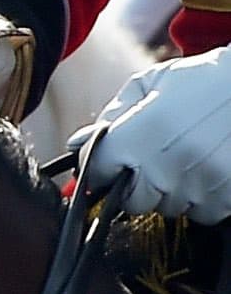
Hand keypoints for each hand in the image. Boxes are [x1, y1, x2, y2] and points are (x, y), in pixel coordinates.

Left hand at [78, 46, 230, 219]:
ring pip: (169, 208)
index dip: (99, 168)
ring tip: (188, 158)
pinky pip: (203, 212)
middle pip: (132, 202)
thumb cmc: (202, 81)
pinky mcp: (227, 197)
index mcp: (141, 134)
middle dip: (136, 185)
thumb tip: (77, 145)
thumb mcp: (149, 85)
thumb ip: (112, 116)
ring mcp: (200, 185)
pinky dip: (203, 196)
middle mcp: (168, 166)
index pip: (97, 172)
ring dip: (171, 191)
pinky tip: (209, 168)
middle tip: (153, 160)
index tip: (108, 163)